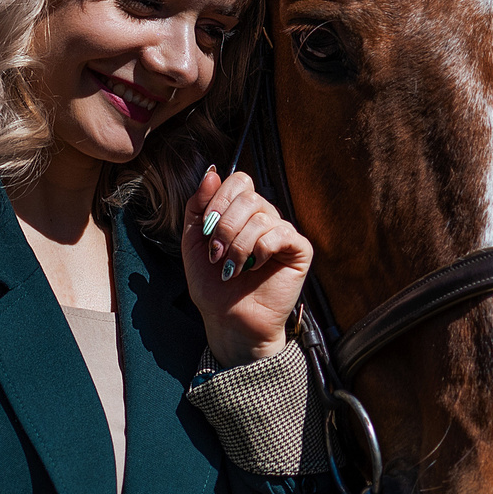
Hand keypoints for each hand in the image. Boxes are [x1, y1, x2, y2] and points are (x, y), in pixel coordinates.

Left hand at [183, 168, 312, 366]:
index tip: (206, 230)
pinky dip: (260, 250)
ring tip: (231, 268)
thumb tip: (212, 172)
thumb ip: (198, 206)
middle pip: (249, 196)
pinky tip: (254, 267)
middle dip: (225, 226)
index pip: (239, 182)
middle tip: (217, 253)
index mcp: (241, 213)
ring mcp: (282, 233)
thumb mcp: (193, 241)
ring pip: (261, 216)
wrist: (229, 322)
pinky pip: (280, 233)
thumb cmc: (213, 286)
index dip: (219, 200)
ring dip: (238, 245)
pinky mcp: (299, 250)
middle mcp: (265, 218)